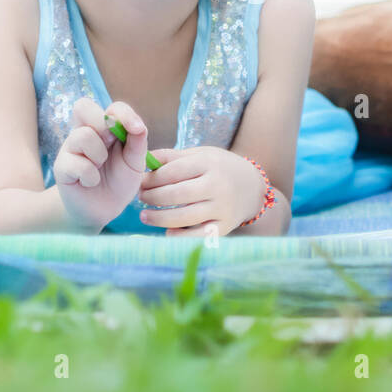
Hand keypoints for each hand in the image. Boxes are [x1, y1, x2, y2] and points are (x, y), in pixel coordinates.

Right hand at [52, 98, 149, 232]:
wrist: (103, 210)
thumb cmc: (119, 181)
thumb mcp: (134, 163)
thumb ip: (137, 142)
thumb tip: (138, 126)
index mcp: (105, 127)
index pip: (111, 107)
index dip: (123, 113)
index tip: (137, 128)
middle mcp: (84, 132)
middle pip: (82, 106)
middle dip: (102, 123)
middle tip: (110, 143)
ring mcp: (70, 148)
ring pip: (83, 135)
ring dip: (98, 155)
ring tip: (100, 168)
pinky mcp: (61, 167)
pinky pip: (77, 163)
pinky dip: (91, 177)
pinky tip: (90, 182)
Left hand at [138, 146, 266, 236]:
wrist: (252, 187)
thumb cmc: (218, 168)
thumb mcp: (200, 155)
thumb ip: (172, 157)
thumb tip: (143, 158)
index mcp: (209, 163)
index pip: (174, 171)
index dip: (152, 178)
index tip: (139, 181)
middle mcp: (218, 185)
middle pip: (177, 194)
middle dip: (153, 197)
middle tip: (140, 197)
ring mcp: (223, 208)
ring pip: (185, 217)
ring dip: (160, 218)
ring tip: (145, 216)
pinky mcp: (225, 227)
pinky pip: (198, 235)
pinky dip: (180, 236)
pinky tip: (167, 232)